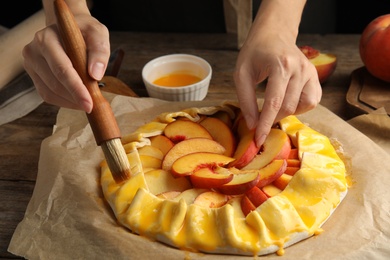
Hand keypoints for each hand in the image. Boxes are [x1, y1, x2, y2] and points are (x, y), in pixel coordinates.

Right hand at [22, 13, 109, 111]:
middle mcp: (33, 51)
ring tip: (88, 101)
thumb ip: (99, 52)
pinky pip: (48, 95)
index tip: (89, 104)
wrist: (69, 29)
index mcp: (46, 39)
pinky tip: (78, 100)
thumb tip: (95, 75)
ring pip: (50, 92)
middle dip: (75, 98)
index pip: (61, 69)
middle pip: (55, 84)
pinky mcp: (34, 75)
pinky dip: (65, 101)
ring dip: (71, 101)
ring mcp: (31, 64)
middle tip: (94, 106)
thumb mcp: (98, 33)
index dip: (76, 89)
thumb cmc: (84, 31)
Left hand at [234, 32, 321, 146]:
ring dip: (287, 112)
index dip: (265, 124)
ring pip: (303, 106)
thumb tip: (253, 125)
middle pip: (288, 107)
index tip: (258, 140)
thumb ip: (246, 100)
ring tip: (274, 104)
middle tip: (259, 120)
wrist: (273, 34)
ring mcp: (311, 72)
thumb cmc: (255, 53)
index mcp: (280, 65)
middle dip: (272, 118)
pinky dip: (299, 107)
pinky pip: (312, 102)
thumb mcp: (241, 74)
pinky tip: (287, 100)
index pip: (274, 103)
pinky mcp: (316, 77)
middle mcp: (300, 68)